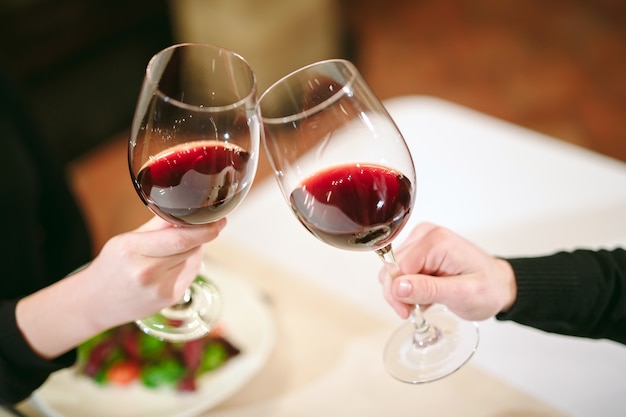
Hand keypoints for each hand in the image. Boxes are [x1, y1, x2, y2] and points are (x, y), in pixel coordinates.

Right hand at [82, 216, 226, 327]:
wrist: (96, 303)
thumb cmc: (112, 266)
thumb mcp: (127, 239)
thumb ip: (158, 225)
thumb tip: (188, 210)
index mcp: (133, 250)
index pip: (180, 238)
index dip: (205, 229)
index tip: (220, 220)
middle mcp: (148, 273)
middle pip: (191, 246)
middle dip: (197, 234)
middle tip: (198, 226)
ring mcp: (161, 290)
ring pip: (194, 258)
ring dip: (192, 249)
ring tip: (170, 251)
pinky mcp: (171, 299)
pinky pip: (191, 273)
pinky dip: (188, 264)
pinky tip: (170, 266)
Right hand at [379, 223, 516, 320]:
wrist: (499, 285)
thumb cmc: (488, 289)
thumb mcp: (462, 295)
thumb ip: (428, 290)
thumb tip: (397, 287)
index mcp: (436, 241)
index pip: (397, 267)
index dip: (397, 293)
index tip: (407, 312)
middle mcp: (426, 235)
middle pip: (391, 268)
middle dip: (399, 294)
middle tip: (414, 311)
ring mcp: (421, 241)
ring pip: (392, 270)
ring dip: (403, 292)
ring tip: (423, 302)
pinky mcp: (419, 249)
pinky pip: (399, 270)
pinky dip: (408, 288)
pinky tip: (423, 295)